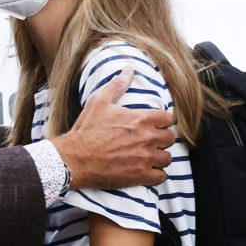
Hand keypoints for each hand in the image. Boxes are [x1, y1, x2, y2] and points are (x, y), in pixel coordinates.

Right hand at [53, 68, 176, 188]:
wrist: (75, 159)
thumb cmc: (87, 130)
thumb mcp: (100, 102)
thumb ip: (118, 85)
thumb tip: (129, 69)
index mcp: (142, 118)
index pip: (169, 119)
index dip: (162, 122)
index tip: (155, 125)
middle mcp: (148, 138)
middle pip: (170, 138)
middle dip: (162, 139)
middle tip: (150, 142)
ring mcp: (146, 158)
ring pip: (168, 158)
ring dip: (160, 157)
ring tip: (149, 157)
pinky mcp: (141, 176)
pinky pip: (161, 176)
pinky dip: (157, 174)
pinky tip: (148, 171)